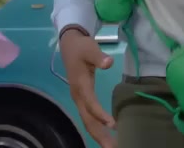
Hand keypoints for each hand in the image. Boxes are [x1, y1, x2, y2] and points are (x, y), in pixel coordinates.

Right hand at [60, 28, 115, 147]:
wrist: (70, 45)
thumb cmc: (82, 47)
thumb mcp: (90, 49)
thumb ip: (99, 57)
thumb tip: (108, 62)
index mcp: (80, 85)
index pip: (91, 103)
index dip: (100, 114)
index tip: (113, 124)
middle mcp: (78, 96)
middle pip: (88, 120)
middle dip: (100, 134)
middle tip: (113, 146)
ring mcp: (79, 99)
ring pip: (88, 121)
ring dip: (99, 134)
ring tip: (112, 145)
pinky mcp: (82, 99)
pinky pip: (89, 117)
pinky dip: (98, 127)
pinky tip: (108, 134)